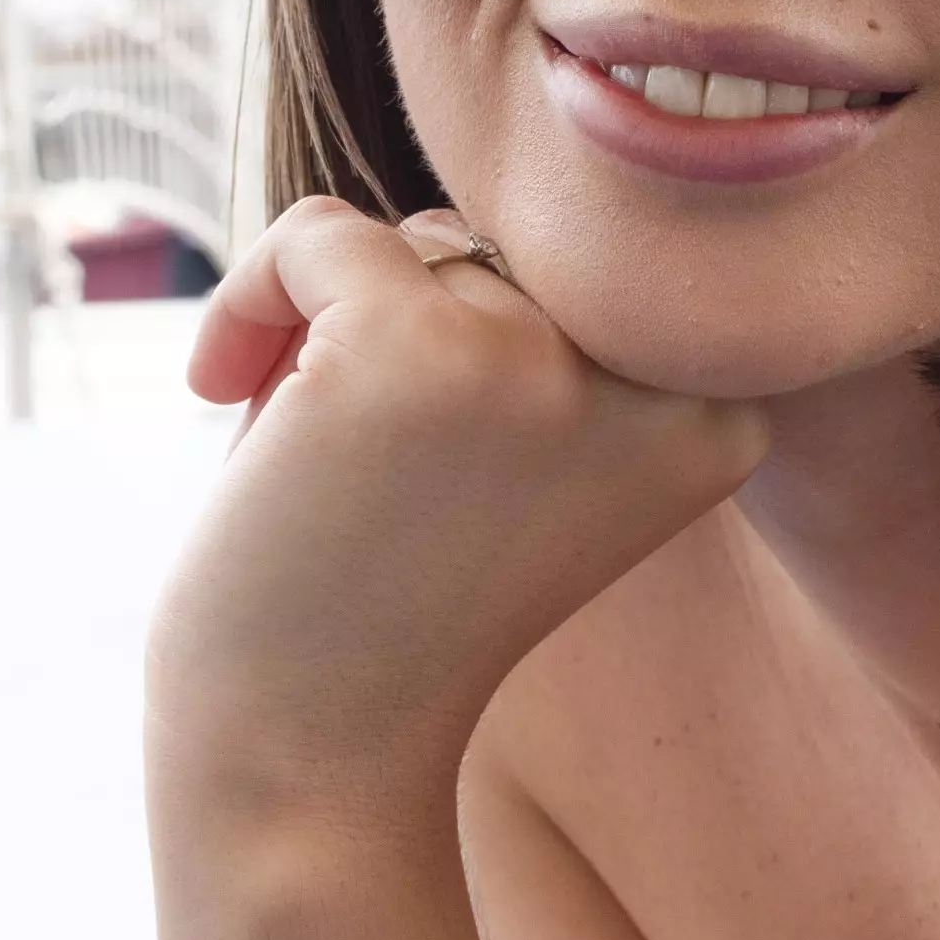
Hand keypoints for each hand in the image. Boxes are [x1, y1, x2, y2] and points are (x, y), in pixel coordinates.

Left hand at [150, 199, 773, 807]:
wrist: (311, 766)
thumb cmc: (395, 612)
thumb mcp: (524, 455)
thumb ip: (552, 328)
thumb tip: (510, 174)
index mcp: (720, 412)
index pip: (594, 276)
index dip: (477, 345)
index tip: (427, 455)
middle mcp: (656, 381)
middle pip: (505, 254)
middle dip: (405, 340)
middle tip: (359, 482)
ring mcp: (537, 363)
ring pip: (413, 244)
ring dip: (332, 338)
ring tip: (317, 469)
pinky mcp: (412, 348)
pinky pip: (316, 232)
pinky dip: (252, 293)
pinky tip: (219, 390)